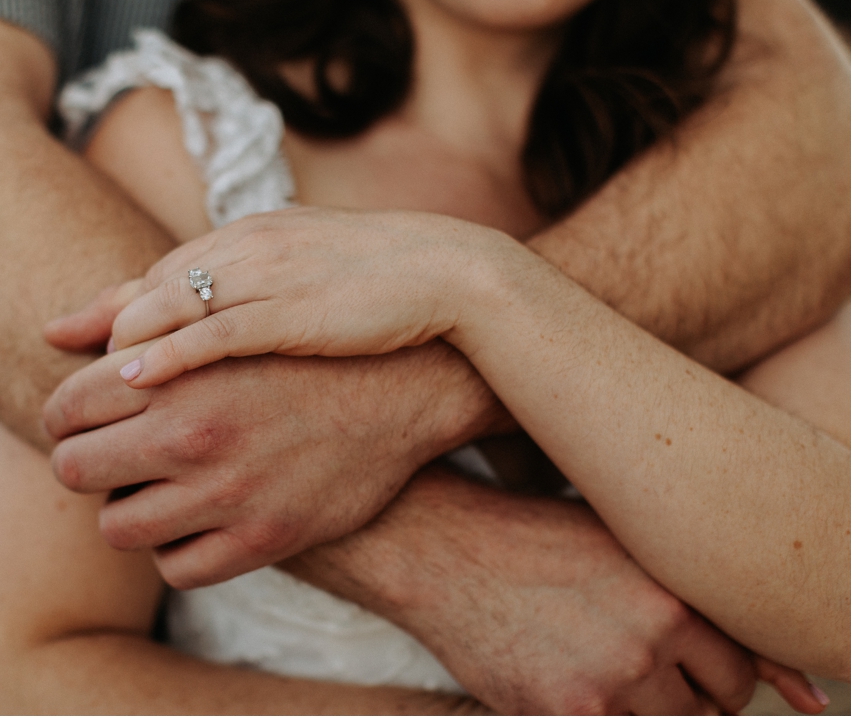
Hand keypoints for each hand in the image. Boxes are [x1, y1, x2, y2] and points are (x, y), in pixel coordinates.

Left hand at [44, 340, 506, 588]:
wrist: (402, 387)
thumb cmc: (296, 342)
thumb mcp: (218, 309)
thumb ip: (129, 313)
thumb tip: (49, 329)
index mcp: (172, 373)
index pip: (64, 406)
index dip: (63, 415)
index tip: (80, 419)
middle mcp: (192, 435)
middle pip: (74, 468)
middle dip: (81, 463)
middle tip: (105, 457)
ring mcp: (227, 493)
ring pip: (116, 528)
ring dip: (123, 510)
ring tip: (148, 489)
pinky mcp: (263, 540)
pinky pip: (176, 569)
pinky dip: (173, 548)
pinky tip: (191, 520)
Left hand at [46, 207, 502, 388]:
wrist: (450, 274)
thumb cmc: (382, 281)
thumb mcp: (306, 267)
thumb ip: (257, 282)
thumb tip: (220, 314)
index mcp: (250, 237)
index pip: (161, 272)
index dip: (108, 307)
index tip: (62, 333)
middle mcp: (247, 249)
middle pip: (150, 287)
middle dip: (100, 332)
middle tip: (61, 380)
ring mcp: (267, 277)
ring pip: (169, 306)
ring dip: (120, 350)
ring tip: (84, 398)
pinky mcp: (292, 311)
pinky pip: (213, 332)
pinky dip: (166, 354)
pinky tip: (133, 381)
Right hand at [283, 464, 827, 714]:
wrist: (442, 547)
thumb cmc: (532, 537)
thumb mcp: (621, 547)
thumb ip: (691, 599)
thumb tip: (797, 687)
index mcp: (671, 596)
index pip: (737, 671)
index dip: (709, 668)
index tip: (678, 656)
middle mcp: (646, 643)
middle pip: (706, 708)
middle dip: (679, 691)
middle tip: (627, 656)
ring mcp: (601, 685)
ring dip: (638, 707)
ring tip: (590, 660)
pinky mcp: (556, 713)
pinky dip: (591, 710)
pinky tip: (558, 671)